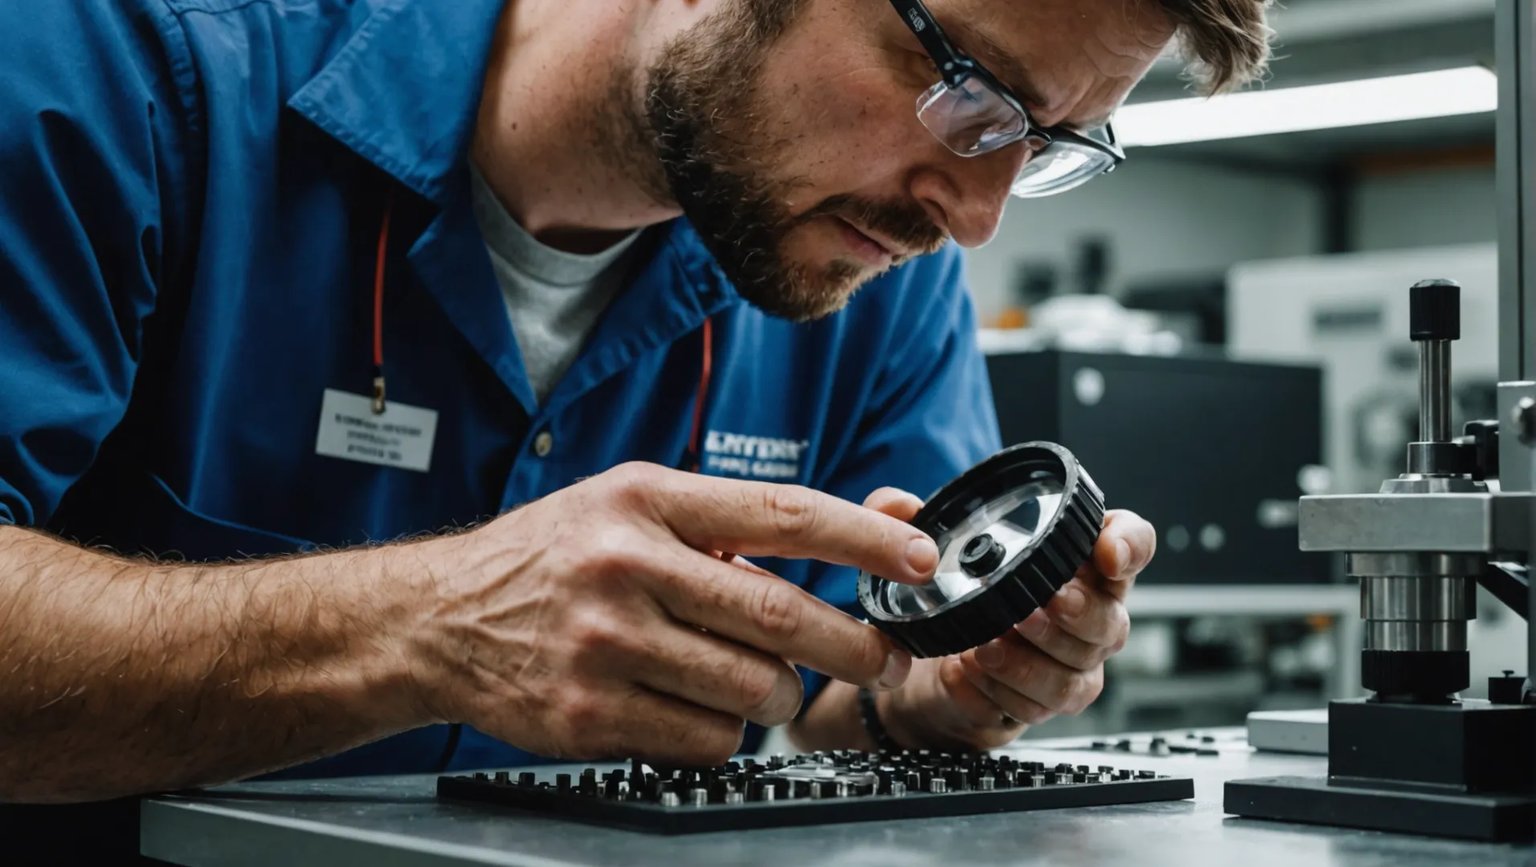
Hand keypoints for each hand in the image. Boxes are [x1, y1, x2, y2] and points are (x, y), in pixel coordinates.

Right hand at [405, 463, 936, 764]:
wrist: (436, 619)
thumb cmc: (550, 557)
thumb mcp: (627, 505)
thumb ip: (725, 523)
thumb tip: (847, 540)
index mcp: (647, 501)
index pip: (781, 513)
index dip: (864, 540)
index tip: (921, 558)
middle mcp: (627, 565)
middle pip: (780, 615)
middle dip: (852, 644)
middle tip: (880, 655)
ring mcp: (606, 644)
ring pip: (752, 689)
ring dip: (778, 695)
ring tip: (759, 681)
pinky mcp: (590, 714)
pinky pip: (707, 740)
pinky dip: (724, 734)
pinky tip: (695, 709)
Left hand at [866, 487, 1154, 749]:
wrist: (930, 662)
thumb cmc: (954, 590)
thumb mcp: (927, 542)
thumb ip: (906, 513)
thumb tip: (897, 502)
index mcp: (1078, 560)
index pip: (1131, 543)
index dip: (1129, 545)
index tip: (1106, 550)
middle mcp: (1087, 614)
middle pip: (1110, 620)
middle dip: (1078, 612)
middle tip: (1043, 603)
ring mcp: (1068, 664)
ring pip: (1076, 673)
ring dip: (1035, 661)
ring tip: (992, 644)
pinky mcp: (1038, 704)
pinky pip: (1036, 708)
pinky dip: (1002, 692)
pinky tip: (970, 672)